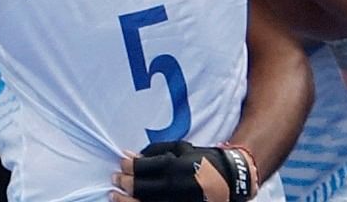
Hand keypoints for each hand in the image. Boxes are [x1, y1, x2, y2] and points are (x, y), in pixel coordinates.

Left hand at [113, 142, 255, 201]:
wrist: (230, 179)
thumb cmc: (202, 160)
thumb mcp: (180, 149)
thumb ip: (153, 152)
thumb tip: (129, 156)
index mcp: (175, 168)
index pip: (143, 169)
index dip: (128, 167)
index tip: (121, 164)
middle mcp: (176, 187)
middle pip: (142, 189)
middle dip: (126, 184)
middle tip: (115, 180)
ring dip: (128, 201)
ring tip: (116, 196)